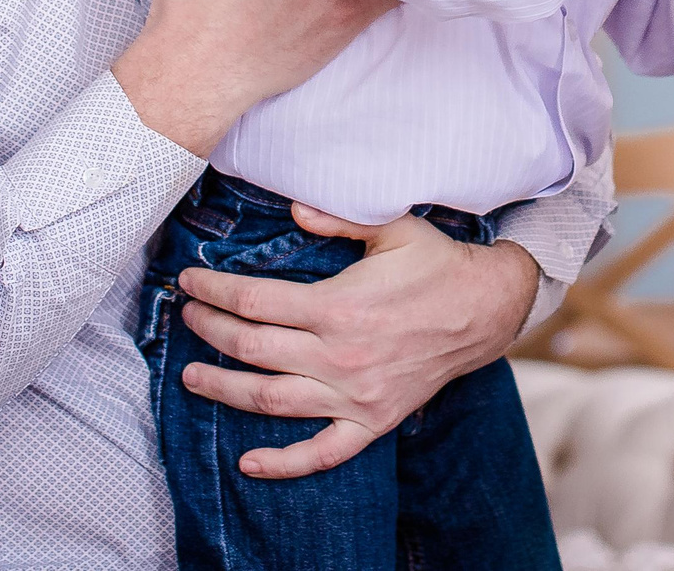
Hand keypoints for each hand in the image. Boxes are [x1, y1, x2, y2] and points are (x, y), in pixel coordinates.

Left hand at [172, 204, 540, 477]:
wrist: (486, 308)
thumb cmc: (436, 263)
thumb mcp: (391, 226)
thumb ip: (337, 219)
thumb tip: (292, 209)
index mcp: (338, 306)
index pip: (254, 300)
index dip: (213, 290)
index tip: (189, 281)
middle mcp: (340, 355)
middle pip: (251, 348)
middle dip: (208, 330)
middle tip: (187, 316)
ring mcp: (354, 395)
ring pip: (270, 401)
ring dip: (223, 390)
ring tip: (192, 377)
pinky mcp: (372, 422)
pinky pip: (321, 454)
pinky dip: (282, 464)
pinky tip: (249, 463)